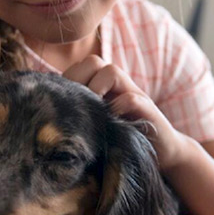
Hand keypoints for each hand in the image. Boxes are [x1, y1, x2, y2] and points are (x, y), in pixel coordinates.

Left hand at [62, 55, 189, 169]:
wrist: (164, 152)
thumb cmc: (124, 140)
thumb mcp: (100, 126)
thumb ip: (82, 115)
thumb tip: (49, 118)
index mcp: (104, 87)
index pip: (80, 67)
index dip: (67, 80)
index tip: (60, 104)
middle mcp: (118, 86)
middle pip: (94, 62)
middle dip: (79, 79)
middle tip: (76, 106)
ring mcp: (134, 95)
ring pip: (111, 71)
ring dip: (96, 89)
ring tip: (92, 111)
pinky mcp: (148, 111)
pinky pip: (132, 98)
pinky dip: (119, 107)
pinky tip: (112, 123)